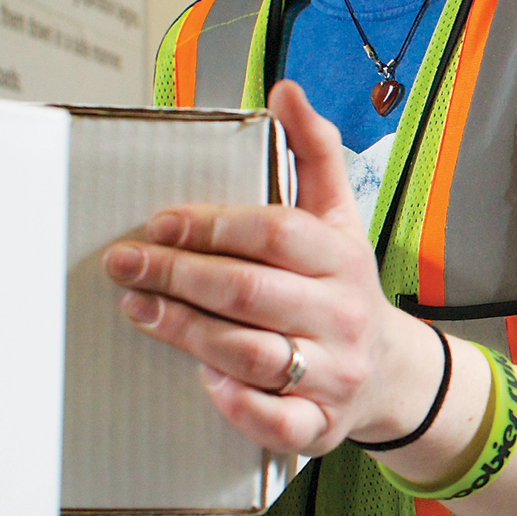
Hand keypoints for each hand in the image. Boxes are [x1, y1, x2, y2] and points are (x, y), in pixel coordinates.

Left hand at [100, 79, 447, 457]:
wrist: (391, 372)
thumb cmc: (344, 286)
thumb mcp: (339, 215)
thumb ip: (313, 150)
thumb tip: (285, 90)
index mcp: (342, 257)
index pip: (276, 233)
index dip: (212, 226)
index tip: (159, 223)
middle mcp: (341, 314)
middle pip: (251, 292)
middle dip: (179, 276)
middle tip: (124, 263)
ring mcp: (332, 372)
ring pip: (252, 353)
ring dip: (185, 331)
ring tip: (137, 308)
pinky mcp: (319, 425)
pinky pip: (276, 421)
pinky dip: (237, 403)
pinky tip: (201, 380)